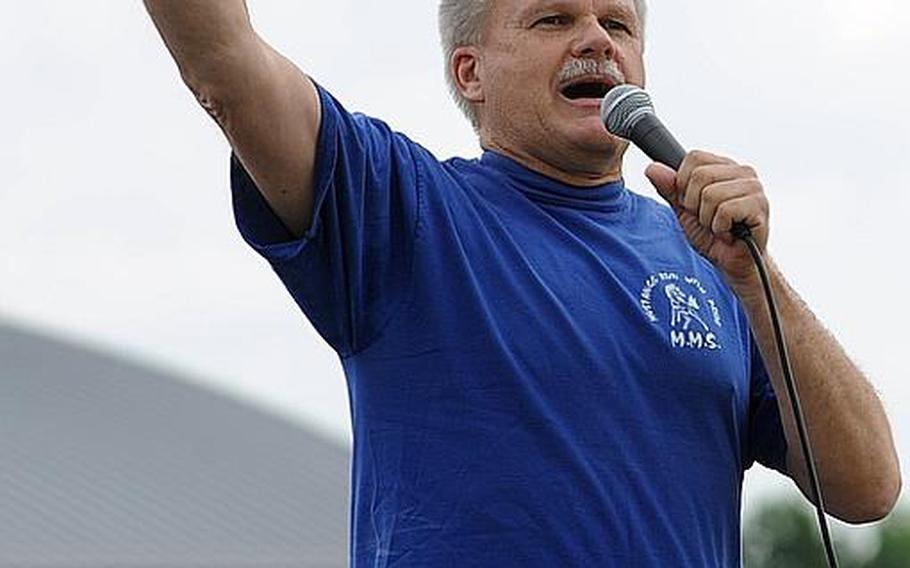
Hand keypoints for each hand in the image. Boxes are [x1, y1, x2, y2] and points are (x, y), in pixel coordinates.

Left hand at [645, 150, 769, 291]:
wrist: (731, 262)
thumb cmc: (711, 235)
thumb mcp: (683, 211)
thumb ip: (669, 189)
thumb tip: (652, 168)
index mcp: (724, 167)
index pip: (694, 157)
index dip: (684, 184)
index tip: (694, 204)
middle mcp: (742, 172)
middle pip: (699, 175)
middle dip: (694, 205)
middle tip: (708, 219)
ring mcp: (754, 187)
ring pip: (711, 194)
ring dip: (707, 219)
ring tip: (719, 227)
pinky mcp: (760, 205)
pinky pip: (725, 210)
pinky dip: (720, 228)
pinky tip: (729, 233)